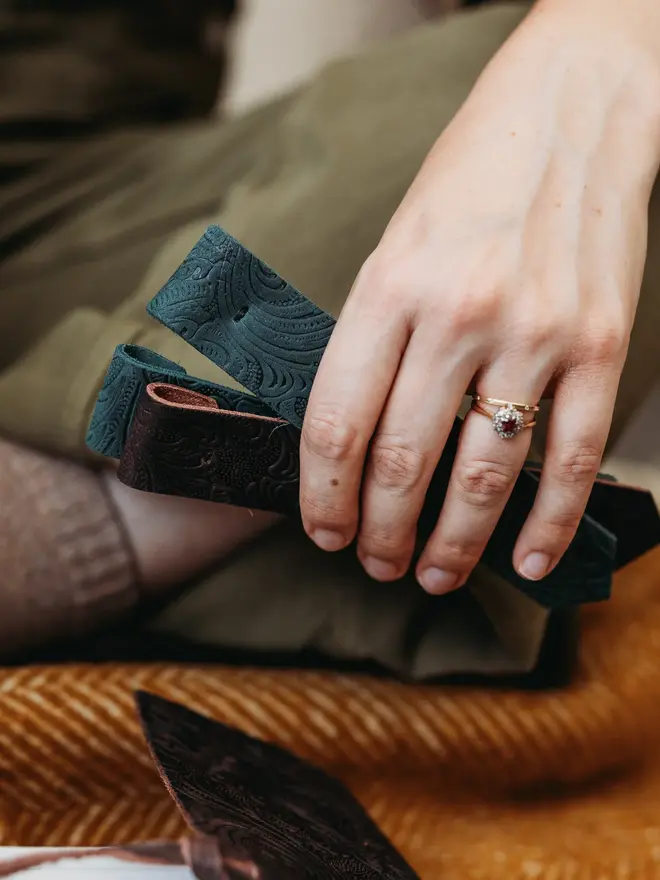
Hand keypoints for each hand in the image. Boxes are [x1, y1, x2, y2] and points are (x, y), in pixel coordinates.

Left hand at [299, 0, 659, 592]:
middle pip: (404, 461)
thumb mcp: (395, 245)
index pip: (337, 422)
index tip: (322, 531)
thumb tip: (358, 439)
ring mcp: (536, 334)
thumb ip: (375, 338)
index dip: (323, 495)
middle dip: (380, 532)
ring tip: (432, 575)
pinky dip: (550, 524)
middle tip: (373, 565)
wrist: (573, 113)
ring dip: (453, 543)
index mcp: (390, 287)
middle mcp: (460, 314)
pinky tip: (525, 562)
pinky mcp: (601, 346)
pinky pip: (573, 458)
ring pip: (485, 476)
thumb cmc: (471, 180)